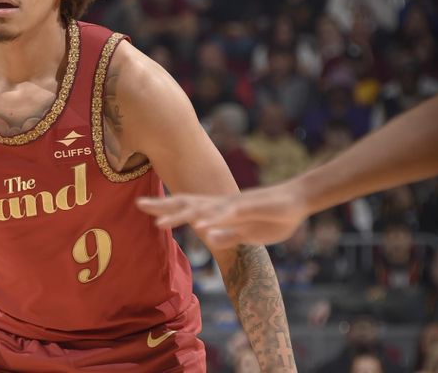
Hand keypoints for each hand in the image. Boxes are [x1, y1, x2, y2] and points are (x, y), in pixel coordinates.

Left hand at [136, 184, 308, 248]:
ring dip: (181, 215)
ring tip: (159, 222)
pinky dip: (213, 220)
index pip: (186, 205)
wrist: (299, 201)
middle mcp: (222, 203)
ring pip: (203, 209)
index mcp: (219, 208)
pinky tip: (201, 226)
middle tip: (138, 205)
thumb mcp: (248, 233)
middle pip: (187, 203)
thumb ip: (227, 235)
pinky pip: (228, 215)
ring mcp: (235, 205)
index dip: (164, 205)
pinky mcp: (250, 210)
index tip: (142, 205)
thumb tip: (206, 237)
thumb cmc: (273, 217)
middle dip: (163, 205)